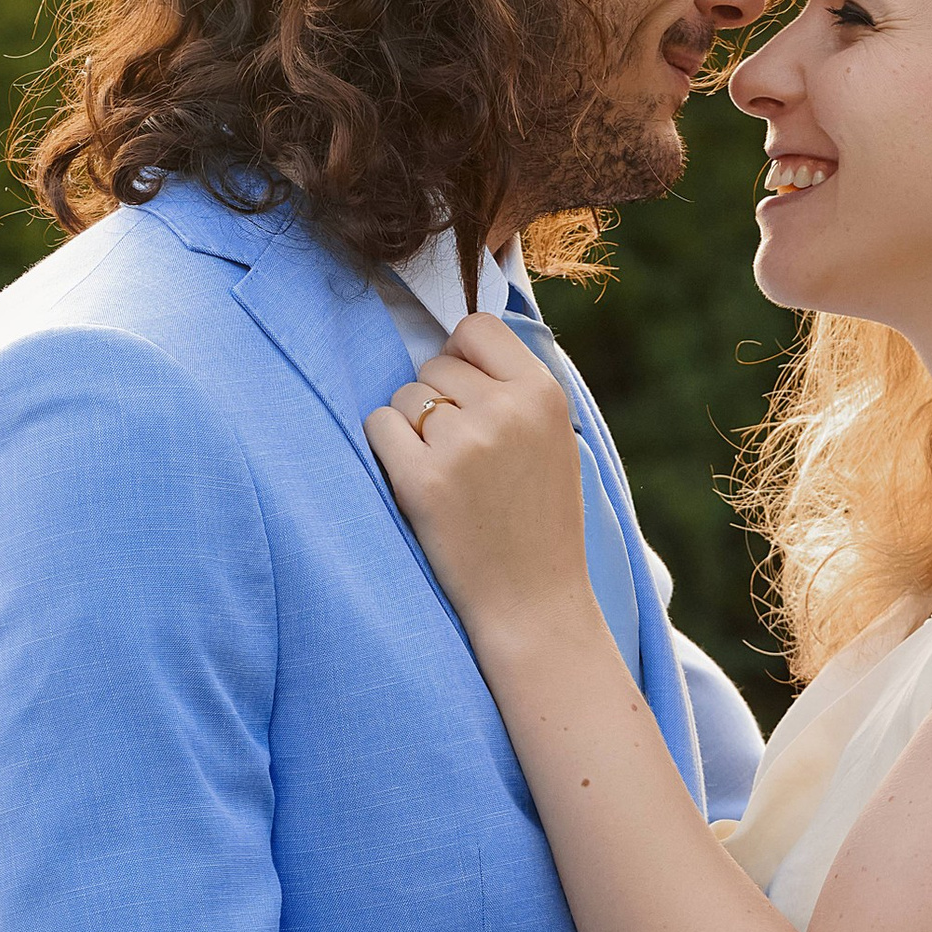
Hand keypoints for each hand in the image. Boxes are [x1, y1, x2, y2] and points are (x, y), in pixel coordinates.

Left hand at [366, 313, 595, 647]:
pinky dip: (387, 449)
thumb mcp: (553, 440)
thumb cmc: (540, 522)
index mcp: (543, 395)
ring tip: (446, 474)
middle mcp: (505, 411)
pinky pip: (378, 426)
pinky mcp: (422, 480)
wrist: (534, 603)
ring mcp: (463, 445)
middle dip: (436, 401)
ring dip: (410, 428)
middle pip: (435, 365)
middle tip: (460, 453)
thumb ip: (514, 390)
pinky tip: (416, 481)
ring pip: (403, 396)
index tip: (464, 391)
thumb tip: (454, 345)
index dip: (462, 356)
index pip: (478, 328)